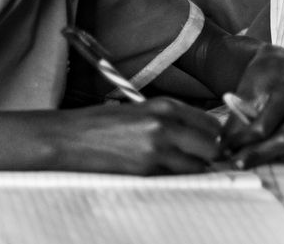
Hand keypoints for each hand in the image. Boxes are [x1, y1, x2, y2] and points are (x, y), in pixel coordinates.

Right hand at [62, 98, 221, 174]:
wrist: (69, 138)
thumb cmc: (99, 123)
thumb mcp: (139, 110)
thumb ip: (170, 120)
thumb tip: (199, 136)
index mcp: (164, 106)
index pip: (211, 124)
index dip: (214, 137)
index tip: (211, 143)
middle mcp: (164, 125)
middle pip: (212, 147)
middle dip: (209, 155)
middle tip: (199, 158)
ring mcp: (156, 149)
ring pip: (198, 167)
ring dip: (192, 169)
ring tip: (176, 165)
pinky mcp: (147, 170)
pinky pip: (176, 178)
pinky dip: (174, 177)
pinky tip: (159, 170)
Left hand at [220, 46, 283, 167]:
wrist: (283, 67)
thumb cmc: (261, 78)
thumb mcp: (244, 92)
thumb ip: (237, 120)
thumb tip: (224, 149)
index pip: (264, 127)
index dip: (242, 141)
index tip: (224, 147)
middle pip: (283, 142)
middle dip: (257, 156)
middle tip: (236, 163)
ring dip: (269, 159)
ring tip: (248, 158)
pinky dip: (283, 156)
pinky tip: (266, 153)